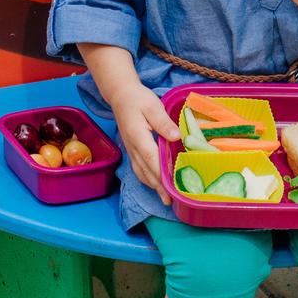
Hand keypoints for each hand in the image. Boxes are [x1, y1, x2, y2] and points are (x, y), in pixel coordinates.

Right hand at [112, 84, 180, 205]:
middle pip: (146, 171)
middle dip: (158, 187)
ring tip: (164, 198)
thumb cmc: (138, 99)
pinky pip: (139, 169)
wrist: (121, 96)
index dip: (161, 174)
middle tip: (170, 201)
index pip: (151, 159)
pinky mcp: (132, 149)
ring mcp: (131, 150)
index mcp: (138, 137)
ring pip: (141, 172)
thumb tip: (176, 138)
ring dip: (152, 186)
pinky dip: (147, 179)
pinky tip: (155, 183)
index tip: (171, 188)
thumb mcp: (153, 106)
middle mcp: (133, 147)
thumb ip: (164, 123)